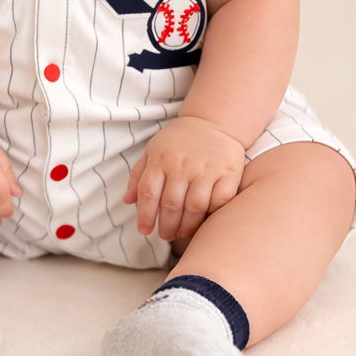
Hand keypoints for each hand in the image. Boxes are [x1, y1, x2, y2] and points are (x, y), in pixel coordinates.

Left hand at [123, 116, 245, 240]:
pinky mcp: (229, 171)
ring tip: (184, 232)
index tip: (144, 230)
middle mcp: (182, 163)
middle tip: (166, 235)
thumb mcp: (153, 150)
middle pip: (171, 204)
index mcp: (160, 158)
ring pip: (195, 207)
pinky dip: (211, 215)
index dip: (145, 215)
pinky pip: (220, 201)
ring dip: (188, 226)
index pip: (148, 193)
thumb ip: (138, 175)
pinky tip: (205, 219)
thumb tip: (127, 201)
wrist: (214, 120)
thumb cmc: (179, 141)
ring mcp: (206, 168)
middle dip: (167, 226)